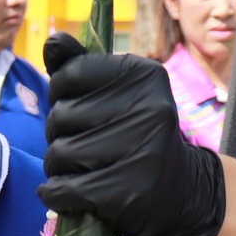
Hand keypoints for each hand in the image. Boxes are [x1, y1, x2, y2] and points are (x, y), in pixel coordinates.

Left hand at [41, 35, 228, 235]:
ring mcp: (141, 152)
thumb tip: (52, 41)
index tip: (79, 107)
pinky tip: (70, 194)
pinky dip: (56, 194)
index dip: (61, 94)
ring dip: (58, 167)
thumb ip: (79, 67)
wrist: (182, 190)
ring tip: (83, 168)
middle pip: (59, 116)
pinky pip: (62, 189)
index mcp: (144, 75)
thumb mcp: (118, 93)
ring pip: (57, 154)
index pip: (68, 74)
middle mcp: (148, 109)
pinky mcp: (128, 192)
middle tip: (84, 144)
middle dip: (59, 134)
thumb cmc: (137, 134)